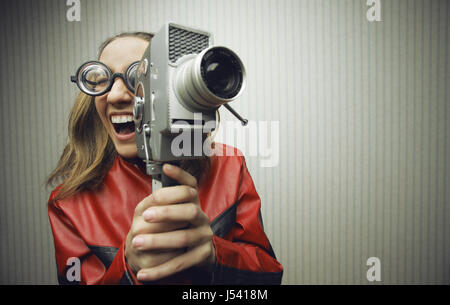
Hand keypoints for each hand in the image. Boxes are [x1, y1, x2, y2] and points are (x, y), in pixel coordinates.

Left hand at [125, 164, 215, 281]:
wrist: (194, 255)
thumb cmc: (177, 228)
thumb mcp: (171, 212)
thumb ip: (162, 200)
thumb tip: (154, 183)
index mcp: (193, 203)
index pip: (191, 185)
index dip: (180, 177)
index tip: (165, 168)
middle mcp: (202, 217)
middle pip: (190, 211)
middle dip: (168, 212)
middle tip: (146, 216)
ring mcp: (204, 236)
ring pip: (184, 238)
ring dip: (159, 241)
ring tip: (137, 242)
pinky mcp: (202, 255)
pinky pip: (181, 263)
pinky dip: (160, 270)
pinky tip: (144, 274)